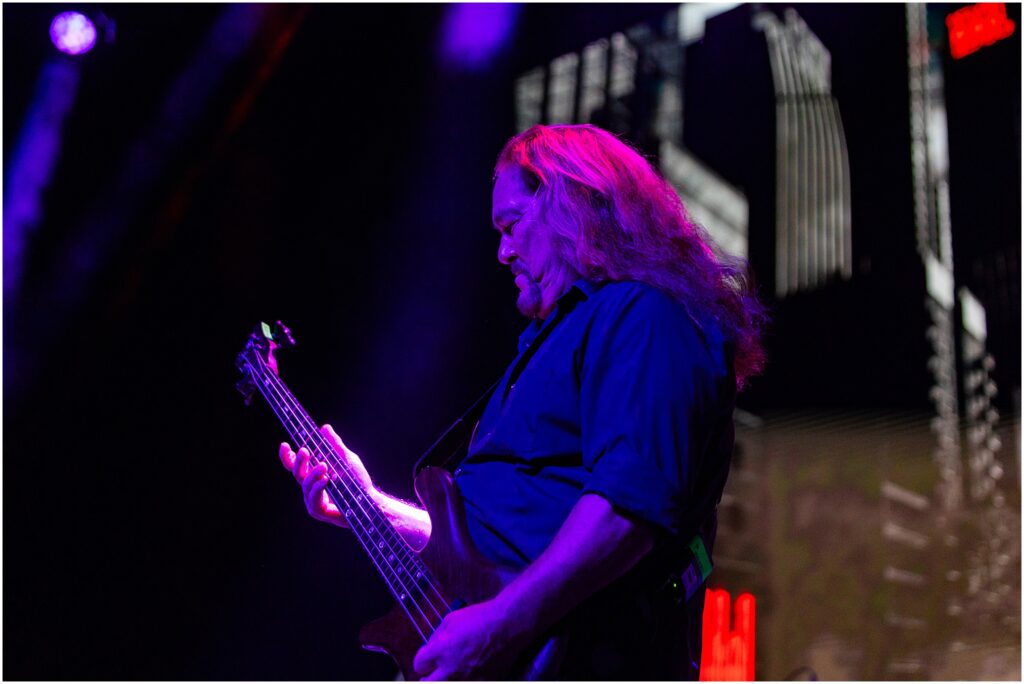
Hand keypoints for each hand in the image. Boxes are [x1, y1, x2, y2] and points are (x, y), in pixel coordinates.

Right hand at [278, 424, 374, 528]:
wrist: (369, 501)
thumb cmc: (358, 481)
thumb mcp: (346, 459)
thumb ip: (335, 445)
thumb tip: (324, 427)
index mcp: (314, 475)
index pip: (296, 466)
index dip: (287, 456)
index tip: (284, 444)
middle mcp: (311, 487)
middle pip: (297, 473)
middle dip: (299, 461)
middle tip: (305, 451)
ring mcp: (313, 500)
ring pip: (305, 484)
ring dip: (313, 473)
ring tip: (324, 465)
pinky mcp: (318, 511)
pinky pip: (313, 498)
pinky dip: (318, 487)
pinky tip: (325, 480)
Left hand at [412, 600, 526, 680]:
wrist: (509, 625)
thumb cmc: (480, 618)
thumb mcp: (451, 619)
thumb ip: (438, 636)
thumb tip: (432, 646)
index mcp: (440, 652)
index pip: (419, 665)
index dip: (422, 660)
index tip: (426, 658)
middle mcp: (451, 670)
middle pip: (428, 683)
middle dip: (426, 679)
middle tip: (428, 675)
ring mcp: (467, 679)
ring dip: (446, 679)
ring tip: (450, 672)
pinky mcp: (483, 682)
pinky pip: (468, 683)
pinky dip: (465, 679)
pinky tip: (468, 672)